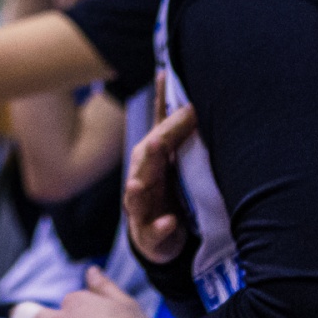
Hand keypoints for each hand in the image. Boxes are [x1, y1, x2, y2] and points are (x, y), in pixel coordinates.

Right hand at [125, 79, 199, 264]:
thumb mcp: (172, 158)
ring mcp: (142, 207)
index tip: (168, 78)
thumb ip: (174, 128)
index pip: (158, 129)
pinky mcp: (148, 234)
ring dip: (137, 190)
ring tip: (137, 183)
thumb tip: (181, 90)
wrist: (157, 238)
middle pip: (145, 162)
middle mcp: (141, 178)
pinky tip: (171, 221)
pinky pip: (153, 231)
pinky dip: (161, 227)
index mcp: (151, 158)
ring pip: (136, 197)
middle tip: (157, 141)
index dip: (163, 108)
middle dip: (151, 152)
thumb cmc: (165, 191)